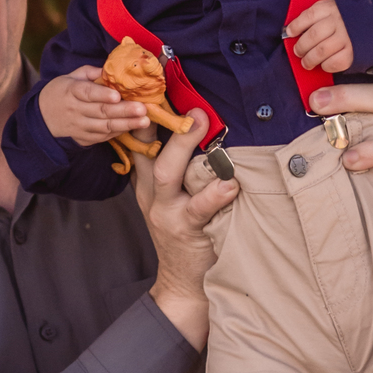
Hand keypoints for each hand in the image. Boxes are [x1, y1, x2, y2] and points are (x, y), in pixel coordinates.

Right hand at [37, 66, 147, 144]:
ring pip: (105, 126)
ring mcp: (80, 127)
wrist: (41, 120)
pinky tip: (133, 127)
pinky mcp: (84, 139)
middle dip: (124, 110)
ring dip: (126, 124)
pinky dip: (119, 132)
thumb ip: (90, 72)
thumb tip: (110, 69)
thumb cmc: (60, 93)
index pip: (87, 93)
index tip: (117, 95)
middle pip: (101, 111)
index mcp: (71, 91)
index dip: (102, 94)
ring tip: (145, 121)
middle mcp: (76, 110)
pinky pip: (103, 136)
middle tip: (143, 108)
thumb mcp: (70, 77)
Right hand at [129, 110, 235, 350]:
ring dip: (186, 148)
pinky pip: (200, 210)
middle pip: (154, 153)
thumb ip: (182, 168)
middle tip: (194, 107)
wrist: (184, 286)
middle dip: (171, 127)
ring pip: (170, 175)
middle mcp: (154, 195)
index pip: (141, 142)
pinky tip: (230, 185)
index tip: (155, 87)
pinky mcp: (187, 232)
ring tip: (205, 127)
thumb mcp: (173, 200)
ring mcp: (168, 213)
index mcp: (149, 183)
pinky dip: (215, 195)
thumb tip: (204, 125)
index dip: (146, 115)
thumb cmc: (187, 235)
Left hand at [283, 0, 353, 72]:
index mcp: (332, 8)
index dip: (296, 26)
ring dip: (309, 60)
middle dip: (301, 47)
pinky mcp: (354, 53)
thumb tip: (298, 18)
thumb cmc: (353, 16)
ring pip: (320, 51)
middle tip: (298, 52)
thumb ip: (320, 7)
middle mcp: (339, 21)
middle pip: (312, 36)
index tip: (289, 33)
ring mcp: (347, 37)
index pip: (308, 15)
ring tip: (306, 63)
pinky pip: (334, 63)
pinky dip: (326, 66)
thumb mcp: (338, 4)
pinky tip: (324, 64)